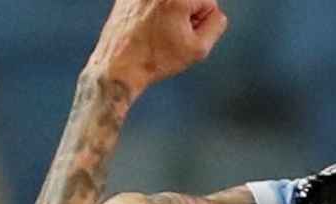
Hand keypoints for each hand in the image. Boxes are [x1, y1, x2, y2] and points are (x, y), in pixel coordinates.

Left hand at [87, 0, 227, 92]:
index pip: (209, 1)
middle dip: (187, 14)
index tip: (187, 34)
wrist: (120, 64)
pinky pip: (153, 2)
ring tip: (159, 32)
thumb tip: (215, 14)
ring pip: (170, 1)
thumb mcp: (199, 49)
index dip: (202, 22)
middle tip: (173, 34)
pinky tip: (147, 28)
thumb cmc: (155, 58)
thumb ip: (216, 25)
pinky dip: (154, 12)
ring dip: (171, 12)